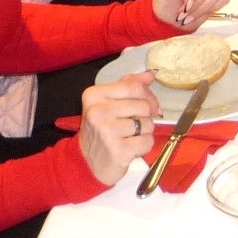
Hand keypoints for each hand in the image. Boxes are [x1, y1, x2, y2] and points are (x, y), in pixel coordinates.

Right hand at [77, 72, 160, 186]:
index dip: (148, 96)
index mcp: (94, 95)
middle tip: (135, 125)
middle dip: (146, 116)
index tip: (149, 105)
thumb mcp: (108, 103)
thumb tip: (150, 74)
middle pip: (143, 105)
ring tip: (130, 137)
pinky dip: (144, 146)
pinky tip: (131, 148)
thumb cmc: (100, 130)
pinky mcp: (118, 150)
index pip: (134, 87)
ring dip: (145, 132)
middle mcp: (98, 111)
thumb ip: (128, 86)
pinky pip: (147, 141)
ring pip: (148, 124)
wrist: (87, 163)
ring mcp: (107, 131)